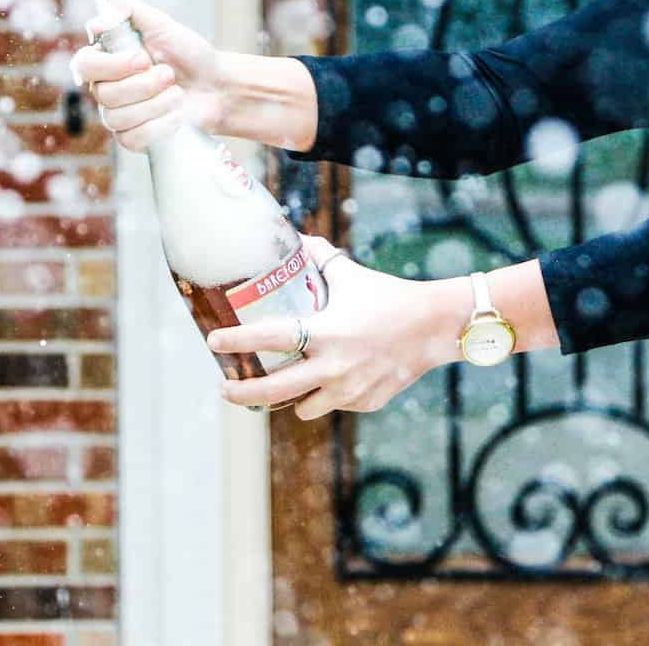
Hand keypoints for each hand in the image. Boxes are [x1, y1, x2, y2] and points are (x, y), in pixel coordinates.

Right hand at [72, 0, 224, 150]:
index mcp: (107, 60)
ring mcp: (118, 116)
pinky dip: (161, 125)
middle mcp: (106, 88)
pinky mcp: (133, 138)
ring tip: (177, 93)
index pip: (84, 64)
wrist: (215, 85)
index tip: (143, 59)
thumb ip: (128, 10)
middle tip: (169, 74)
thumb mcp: (161, 24)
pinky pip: (133, 138)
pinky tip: (177, 115)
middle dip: (143, 85)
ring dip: (156, 104)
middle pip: (103, 94)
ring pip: (118, 118)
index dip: (111, 65)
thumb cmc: (187, 53)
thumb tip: (98, 20)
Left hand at [208, 235, 466, 419]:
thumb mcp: (352, 276)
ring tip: (282, 387)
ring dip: (290, 399)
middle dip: (243, 393)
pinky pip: (336, 404)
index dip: (237, 340)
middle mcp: (334, 366)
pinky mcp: (366, 402)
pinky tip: (332, 380)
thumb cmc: (391, 297)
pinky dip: (329, 395)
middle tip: (224, 389)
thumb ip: (321, 259)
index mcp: (326, 332)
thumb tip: (298, 239)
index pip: (270, 338)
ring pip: (302, 408)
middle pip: (274, 392)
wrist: (435, 327)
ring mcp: (350, 389)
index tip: (213, 340)